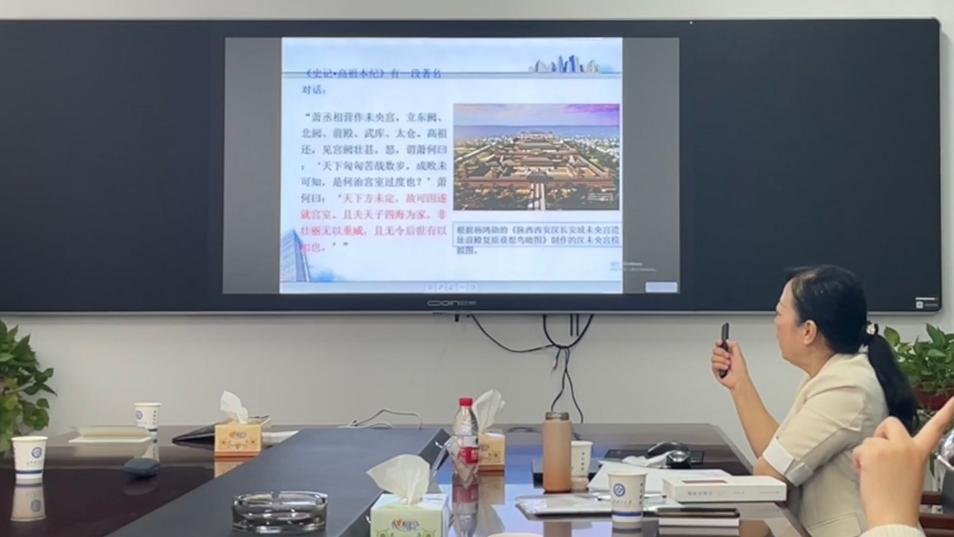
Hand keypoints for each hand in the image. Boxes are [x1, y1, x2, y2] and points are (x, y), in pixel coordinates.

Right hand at [711, 339, 748, 390]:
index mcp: (729, 353)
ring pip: (713, 357)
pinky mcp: (716, 370)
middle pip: (715, 350)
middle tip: (727, 356)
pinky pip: (713, 364)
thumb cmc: (741, 371)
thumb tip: (728, 340)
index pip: (721, 345)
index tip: (719, 342)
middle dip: (721, 353)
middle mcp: (723, 358)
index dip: (718, 343)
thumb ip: (734, 346)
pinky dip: (720, 366)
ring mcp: (719, 364)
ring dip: (722, 361)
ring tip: (728, 365)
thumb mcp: (739, 355)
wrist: (738, 381)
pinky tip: (725, 369)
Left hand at [853, 397, 953, 528]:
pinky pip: (859, 449)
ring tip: (875, 473)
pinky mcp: (874, 450)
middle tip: (880, 455)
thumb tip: (886, 448)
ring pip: (871, 439)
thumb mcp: (910, 472)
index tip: (953, 399)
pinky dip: (858, 460)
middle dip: (881, 435)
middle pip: (890, 423)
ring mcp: (890, 447)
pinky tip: (867, 474)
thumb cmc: (899, 498)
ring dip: (868, 453)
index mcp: (920, 452)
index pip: (935, 429)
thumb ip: (902, 455)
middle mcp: (907, 446)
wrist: (893, 515)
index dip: (946, 412)